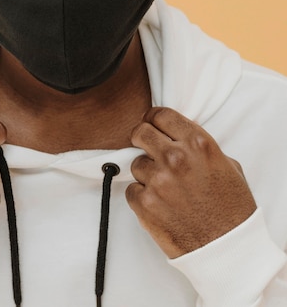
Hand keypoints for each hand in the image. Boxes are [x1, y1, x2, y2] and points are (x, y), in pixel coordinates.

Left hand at [126, 107, 256, 257]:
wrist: (229, 250)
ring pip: (136, 163)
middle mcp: (176, 157)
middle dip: (141, 138)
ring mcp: (158, 179)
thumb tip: (181, 139)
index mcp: (198, 143)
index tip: (151, 124)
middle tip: (146, 148)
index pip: (161, 114)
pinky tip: (159, 205)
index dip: (153, 118)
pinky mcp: (145, 203)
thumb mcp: (228, 166)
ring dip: (146, 173)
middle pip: (140, 131)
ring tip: (164, 188)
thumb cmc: (233, 210)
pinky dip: (141, 197)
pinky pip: (131, 190)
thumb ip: (201, 148)